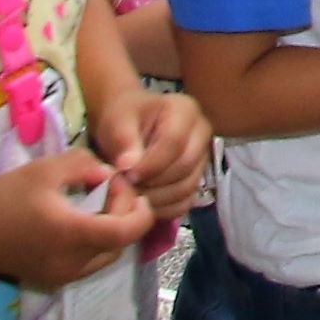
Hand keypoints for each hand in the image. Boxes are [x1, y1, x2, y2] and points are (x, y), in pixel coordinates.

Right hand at [0, 147, 151, 289]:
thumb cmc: (1, 198)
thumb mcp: (44, 170)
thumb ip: (84, 166)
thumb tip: (109, 176)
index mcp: (72, 235)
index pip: (126, 232)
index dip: (139, 210)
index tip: (125, 186)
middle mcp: (72, 263)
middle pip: (121, 243)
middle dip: (125, 214)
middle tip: (108, 189)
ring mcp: (63, 276)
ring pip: (107, 256)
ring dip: (112, 230)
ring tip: (94, 203)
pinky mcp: (53, 280)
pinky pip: (89, 263)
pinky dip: (95, 242)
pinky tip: (79, 220)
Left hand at [95, 85, 211, 218]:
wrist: (127, 128)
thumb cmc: (123, 120)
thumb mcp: (117, 122)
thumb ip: (124, 141)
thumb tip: (128, 166)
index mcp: (185, 110)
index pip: (174, 142)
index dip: (150, 163)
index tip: (126, 175)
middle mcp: (201, 133)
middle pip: (184, 166)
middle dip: (152, 182)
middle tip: (126, 188)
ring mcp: (202, 159)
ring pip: (186, 187)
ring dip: (156, 198)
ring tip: (131, 195)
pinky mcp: (196, 180)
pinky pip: (184, 202)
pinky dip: (162, 209)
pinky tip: (142, 202)